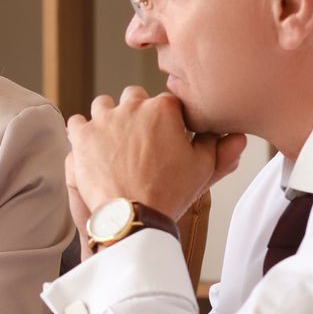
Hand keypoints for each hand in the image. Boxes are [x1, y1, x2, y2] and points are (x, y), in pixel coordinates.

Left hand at [66, 86, 247, 223]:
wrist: (133, 216)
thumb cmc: (169, 193)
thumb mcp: (203, 168)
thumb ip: (218, 145)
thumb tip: (234, 133)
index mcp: (164, 108)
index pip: (166, 101)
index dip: (167, 118)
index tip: (165, 135)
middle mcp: (133, 106)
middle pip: (134, 97)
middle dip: (136, 113)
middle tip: (139, 140)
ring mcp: (105, 119)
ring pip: (103, 105)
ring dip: (108, 118)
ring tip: (114, 143)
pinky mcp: (82, 135)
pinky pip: (77, 122)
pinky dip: (83, 133)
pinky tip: (91, 147)